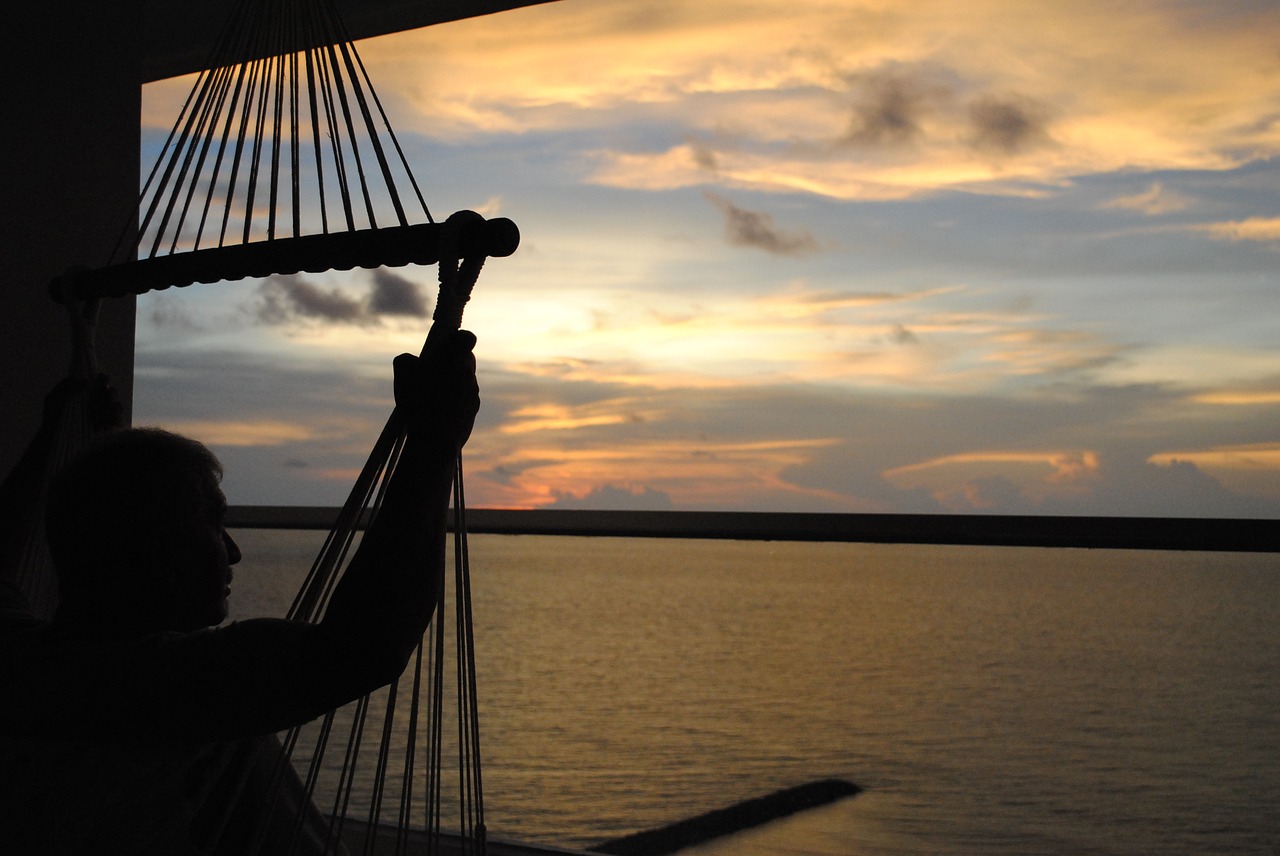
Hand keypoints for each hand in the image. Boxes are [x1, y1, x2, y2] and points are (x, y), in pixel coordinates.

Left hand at [41, 374, 122, 433]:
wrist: (55, 440)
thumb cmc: (52, 419)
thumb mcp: (53, 399)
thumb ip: (66, 385)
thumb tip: (85, 380)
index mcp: (88, 394)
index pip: (102, 382)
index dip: (104, 379)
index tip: (101, 379)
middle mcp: (99, 403)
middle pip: (113, 392)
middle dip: (107, 394)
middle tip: (96, 401)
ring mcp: (106, 416)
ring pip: (118, 406)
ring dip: (108, 408)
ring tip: (95, 417)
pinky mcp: (110, 428)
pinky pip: (119, 421)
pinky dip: (112, 420)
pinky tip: (100, 423)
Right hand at [393, 331, 479, 452]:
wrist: (435, 440)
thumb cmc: (418, 404)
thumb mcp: (402, 374)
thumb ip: (406, 358)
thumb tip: (413, 360)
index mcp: (455, 360)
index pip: (467, 337)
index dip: (457, 338)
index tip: (445, 345)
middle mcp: (469, 374)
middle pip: (466, 359)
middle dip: (452, 361)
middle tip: (432, 371)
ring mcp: (474, 393)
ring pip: (464, 379)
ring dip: (452, 382)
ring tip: (431, 395)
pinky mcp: (474, 410)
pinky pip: (464, 398)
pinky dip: (454, 400)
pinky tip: (438, 410)